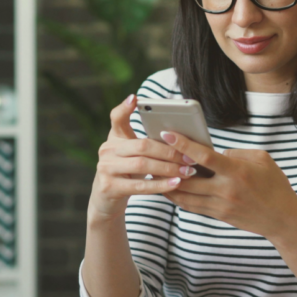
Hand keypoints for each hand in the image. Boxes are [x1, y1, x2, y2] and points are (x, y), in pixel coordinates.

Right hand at [87, 95, 194, 223]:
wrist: (106, 199)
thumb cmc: (126, 172)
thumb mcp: (131, 154)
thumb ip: (146, 143)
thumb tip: (178, 137)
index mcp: (114, 138)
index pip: (117, 118)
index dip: (125, 108)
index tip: (136, 98)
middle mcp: (107, 150)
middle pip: (142, 145)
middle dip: (169, 151)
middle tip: (190, 157)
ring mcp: (106, 168)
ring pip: (142, 165)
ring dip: (169, 168)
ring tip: (188, 171)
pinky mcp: (109, 187)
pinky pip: (140, 186)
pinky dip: (161, 185)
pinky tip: (176, 184)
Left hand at [159, 131, 296, 239]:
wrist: (283, 218)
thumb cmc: (274, 184)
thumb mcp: (261, 159)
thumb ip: (235, 153)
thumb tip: (213, 152)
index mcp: (237, 172)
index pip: (204, 157)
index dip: (183, 144)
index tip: (167, 133)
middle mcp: (226, 190)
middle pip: (187, 178)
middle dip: (167, 166)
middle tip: (150, 152)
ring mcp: (220, 205)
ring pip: (184, 195)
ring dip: (166, 183)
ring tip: (152, 171)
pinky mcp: (218, 215)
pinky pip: (191, 206)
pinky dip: (177, 196)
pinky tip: (167, 186)